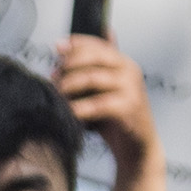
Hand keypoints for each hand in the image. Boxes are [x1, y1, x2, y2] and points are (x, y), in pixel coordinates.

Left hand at [57, 35, 157, 170]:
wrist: (137, 146)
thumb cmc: (118, 117)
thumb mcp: (107, 88)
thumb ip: (95, 67)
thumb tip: (67, 43)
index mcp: (124, 63)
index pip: (97, 44)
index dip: (75, 43)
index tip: (56, 47)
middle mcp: (130, 71)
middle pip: (94, 57)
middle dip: (69, 65)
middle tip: (52, 76)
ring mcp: (131, 89)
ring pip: (92, 78)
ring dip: (69, 86)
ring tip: (56, 95)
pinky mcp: (129, 108)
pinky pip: (97, 104)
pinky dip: (80, 108)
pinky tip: (69, 113)